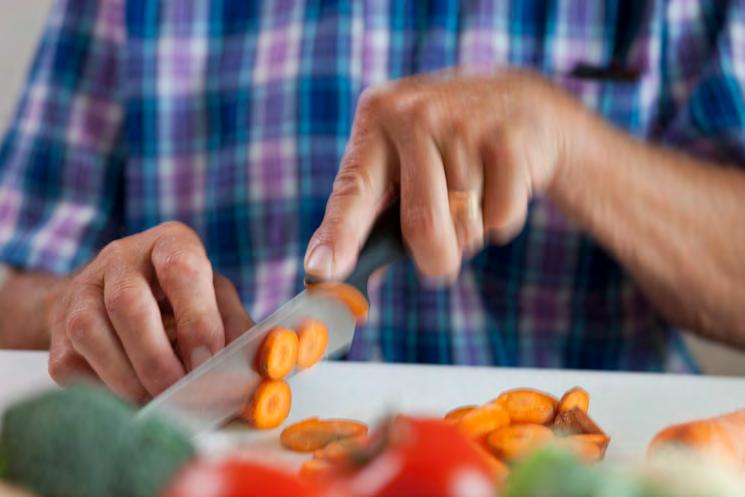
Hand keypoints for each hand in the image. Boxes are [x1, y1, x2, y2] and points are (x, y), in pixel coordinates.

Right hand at [47, 222, 253, 402]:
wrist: (118, 297)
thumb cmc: (182, 300)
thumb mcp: (217, 299)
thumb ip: (237, 326)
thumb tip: (256, 364)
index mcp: (171, 243)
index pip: (181, 268)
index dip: (197, 320)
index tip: (207, 362)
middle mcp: (122, 257)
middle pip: (129, 304)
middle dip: (156, 358)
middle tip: (179, 392)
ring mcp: (84, 288)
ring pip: (91, 331)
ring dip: (126, 378)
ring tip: (155, 402)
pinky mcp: (59, 325)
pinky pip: (69, 362)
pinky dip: (100, 389)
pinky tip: (128, 399)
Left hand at [305, 70, 581, 282]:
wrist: (520, 100)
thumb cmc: (443, 145)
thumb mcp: (399, 157)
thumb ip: (367, 211)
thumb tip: (326, 271)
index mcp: (377, 118)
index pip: (354, 190)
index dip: (338, 235)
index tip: (323, 270)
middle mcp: (416, 114)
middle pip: (422, 226)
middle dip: (436, 260)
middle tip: (440, 260)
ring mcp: (465, 123)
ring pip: (465, 226)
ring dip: (470, 231)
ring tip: (474, 190)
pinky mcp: (509, 139)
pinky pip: (500, 217)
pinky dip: (499, 219)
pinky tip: (498, 182)